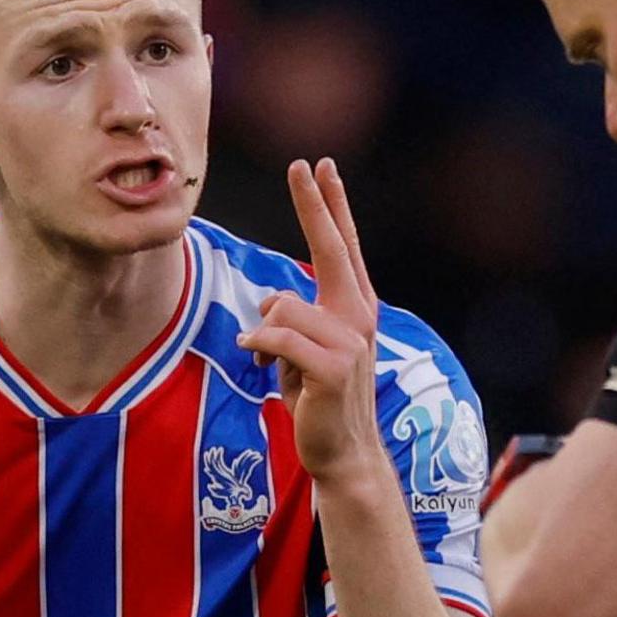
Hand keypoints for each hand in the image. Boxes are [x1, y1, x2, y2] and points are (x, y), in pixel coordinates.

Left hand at [240, 159, 385, 490]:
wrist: (343, 452)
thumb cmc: (319, 401)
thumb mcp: (303, 351)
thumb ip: (294, 318)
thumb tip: (271, 300)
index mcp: (354, 307)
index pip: (341, 246)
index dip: (331, 205)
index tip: (320, 165)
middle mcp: (359, 316)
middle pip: (330, 247)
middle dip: (315, 203)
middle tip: (301, 164)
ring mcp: (350, 340)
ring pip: (282, 305)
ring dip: (265, 334)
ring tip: (276, 365)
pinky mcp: (332, 366)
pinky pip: (276, 337)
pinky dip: (258, 347)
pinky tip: (257, 363)